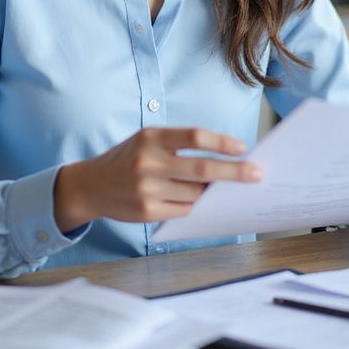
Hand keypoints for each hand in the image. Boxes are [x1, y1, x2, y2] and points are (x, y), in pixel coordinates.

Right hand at [54, 127, 261, 231]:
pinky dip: (195, 206)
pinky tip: (198, 201)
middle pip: (202, 168)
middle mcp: (148, 162)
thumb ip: (179, 148)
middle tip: (257, 174)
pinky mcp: (146, 212)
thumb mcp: (148, 142)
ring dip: (211, 192)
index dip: (222, 142)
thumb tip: (224, 162)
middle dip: (235, 172)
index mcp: (151, 137)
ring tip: (221, 189)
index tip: (243, 148)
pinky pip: (184, 210)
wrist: (90, 185)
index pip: (195, 137)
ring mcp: (146, 189)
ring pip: (195, 193)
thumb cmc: (129, 159)